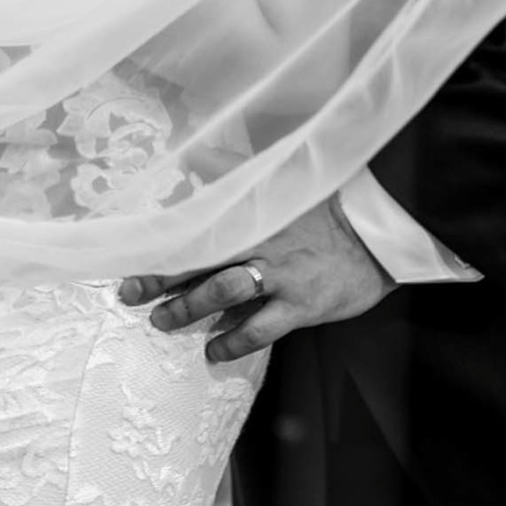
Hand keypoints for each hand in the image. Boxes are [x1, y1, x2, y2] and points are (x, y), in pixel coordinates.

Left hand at [116, 193, 390, 363]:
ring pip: (222, 292)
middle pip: (200, 259)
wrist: (376, 239)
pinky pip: (260, 329)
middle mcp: (259, 243)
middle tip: (129, 294)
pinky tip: (213, 352)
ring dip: (188, 310)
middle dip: (160, 278)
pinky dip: (232, 342)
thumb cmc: (323, 211)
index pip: (197, 224)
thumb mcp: (281, 182)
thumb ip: (233, 170)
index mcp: (251, 213)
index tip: (130, 251)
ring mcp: (280, 276)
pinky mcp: (301, 306)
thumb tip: (191, 154)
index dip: (163, 240)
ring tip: (162, 323)